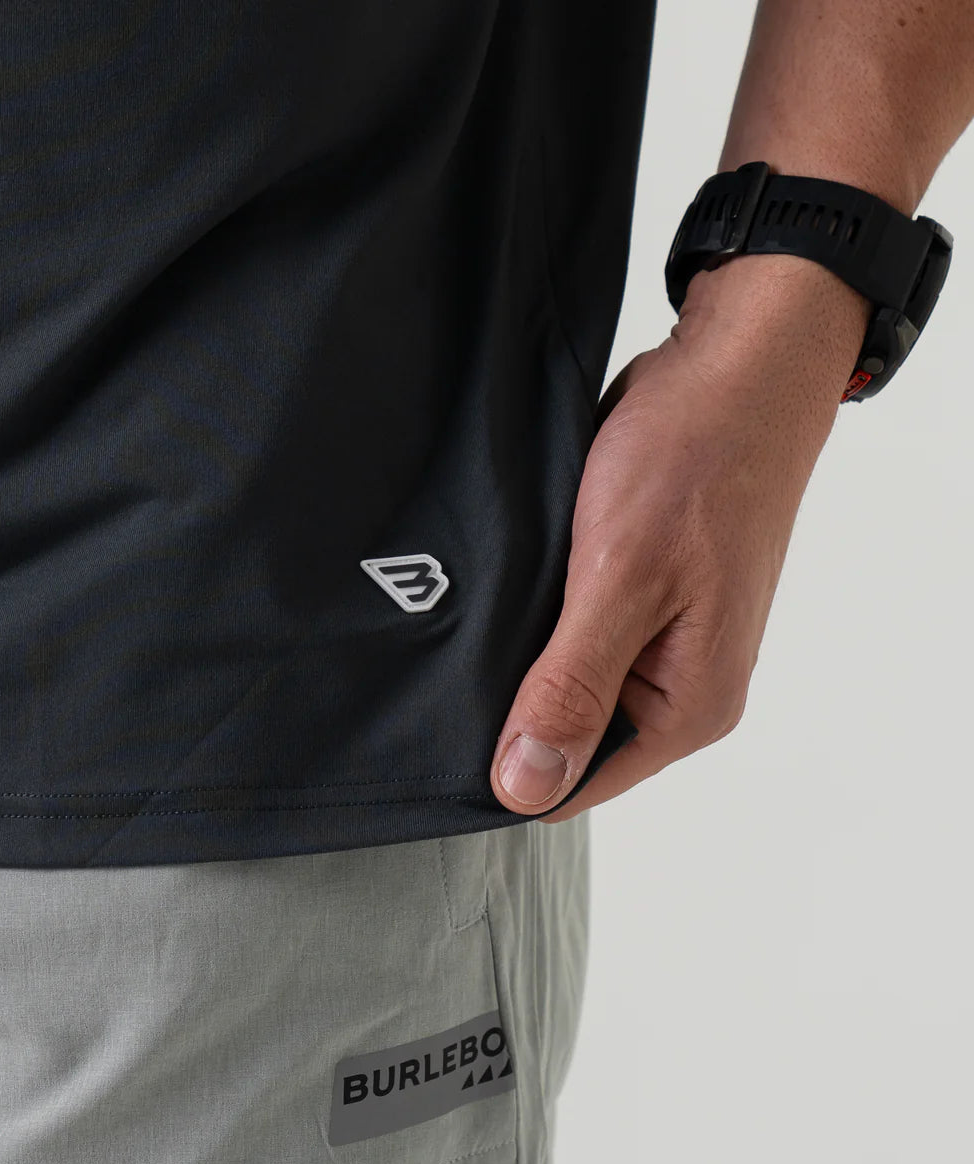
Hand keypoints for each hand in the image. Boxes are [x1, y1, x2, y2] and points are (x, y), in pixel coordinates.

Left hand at [488, 253, 871, 821]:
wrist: (730, 366)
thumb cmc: (693, 461)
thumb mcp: (621, 578)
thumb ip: (573, 687)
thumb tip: (525, 787)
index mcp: (687, 705)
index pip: (575, 785)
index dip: (508, 769)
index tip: (443, 738)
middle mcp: (677, 685)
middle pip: (567, 739)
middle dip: (508, 711)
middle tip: (447, 664)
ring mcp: (659, 640)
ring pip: (562, 684)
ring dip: (518, 660)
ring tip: (469, 621)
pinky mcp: (637, 597)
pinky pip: (569, 636)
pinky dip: (534, 619)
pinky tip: (500, 593)